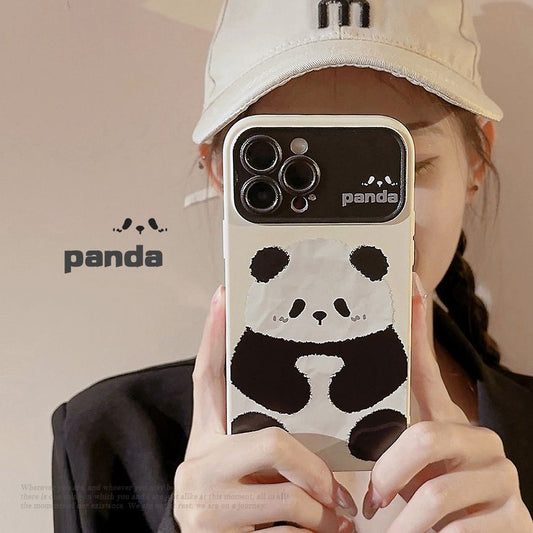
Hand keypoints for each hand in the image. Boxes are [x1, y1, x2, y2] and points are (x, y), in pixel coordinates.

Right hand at [173, 285, 357, 531]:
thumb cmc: (248, 518)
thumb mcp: (253, 478)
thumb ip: (273, 450)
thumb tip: (318, 430)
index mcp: (206, 443)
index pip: (207, 379)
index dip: (214, 336)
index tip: (223, 292)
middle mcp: (196, 467)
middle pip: (271, 442)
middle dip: (315, 472)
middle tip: (340, 496)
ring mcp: (202, 504)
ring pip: (288, 493)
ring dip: (322, 516)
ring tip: (333, 527)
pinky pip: (289, 531)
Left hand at [361, 272, 532, 531]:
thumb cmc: (420, 510)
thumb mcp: (397, 473)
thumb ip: (383, 442)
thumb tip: (350, 402)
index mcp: (447, 425)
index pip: (426, 366)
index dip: (417, 322)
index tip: (407, 275)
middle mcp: (482, 441)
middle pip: (426, 437)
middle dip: (390, 475)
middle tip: (373, 500)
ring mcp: (505, 479)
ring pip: (437, 491)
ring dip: (405, 522)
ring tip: (392, 532)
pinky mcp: (517, 521)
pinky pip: (461, 528)